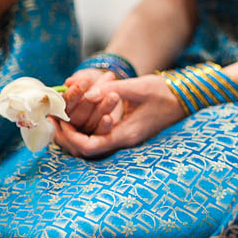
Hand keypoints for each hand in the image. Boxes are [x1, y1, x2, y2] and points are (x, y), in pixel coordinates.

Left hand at [52, 74, 184, 158]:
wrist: (185, 97)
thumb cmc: (165, 92)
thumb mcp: (139, 87)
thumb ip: (113, 90)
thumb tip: (89, 93)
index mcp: (126, 134)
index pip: (90, 147)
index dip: (70, 137)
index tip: (58, 121)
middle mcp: (124, 140)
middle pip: (86, 150)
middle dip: (66, 138)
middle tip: (52, 120)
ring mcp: (125, 137)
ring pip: (91, 144)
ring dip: (74, 133)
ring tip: (59, 117)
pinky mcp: (125, 130)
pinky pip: (99, 135)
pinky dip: (85, 128)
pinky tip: (77, 115)